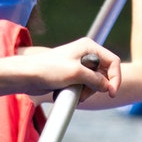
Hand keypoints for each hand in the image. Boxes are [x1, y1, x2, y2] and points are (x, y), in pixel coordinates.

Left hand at [0, 38, 121, 99]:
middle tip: (85, 94)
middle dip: (97, 87)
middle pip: (104, 73)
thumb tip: (108, 87)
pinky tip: (69, 93)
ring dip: (88, 91)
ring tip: (75, 94)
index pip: (112, 61)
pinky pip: (84, 86)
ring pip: (94, 82)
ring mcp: (78, 65)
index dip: (115, 77)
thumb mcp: (76, 74)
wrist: (27, 76)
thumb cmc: (48, 69)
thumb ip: (96, 80)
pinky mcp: (72, 75)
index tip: (111, 92)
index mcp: (88, 47)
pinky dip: (80, 92)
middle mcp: (85, 54)